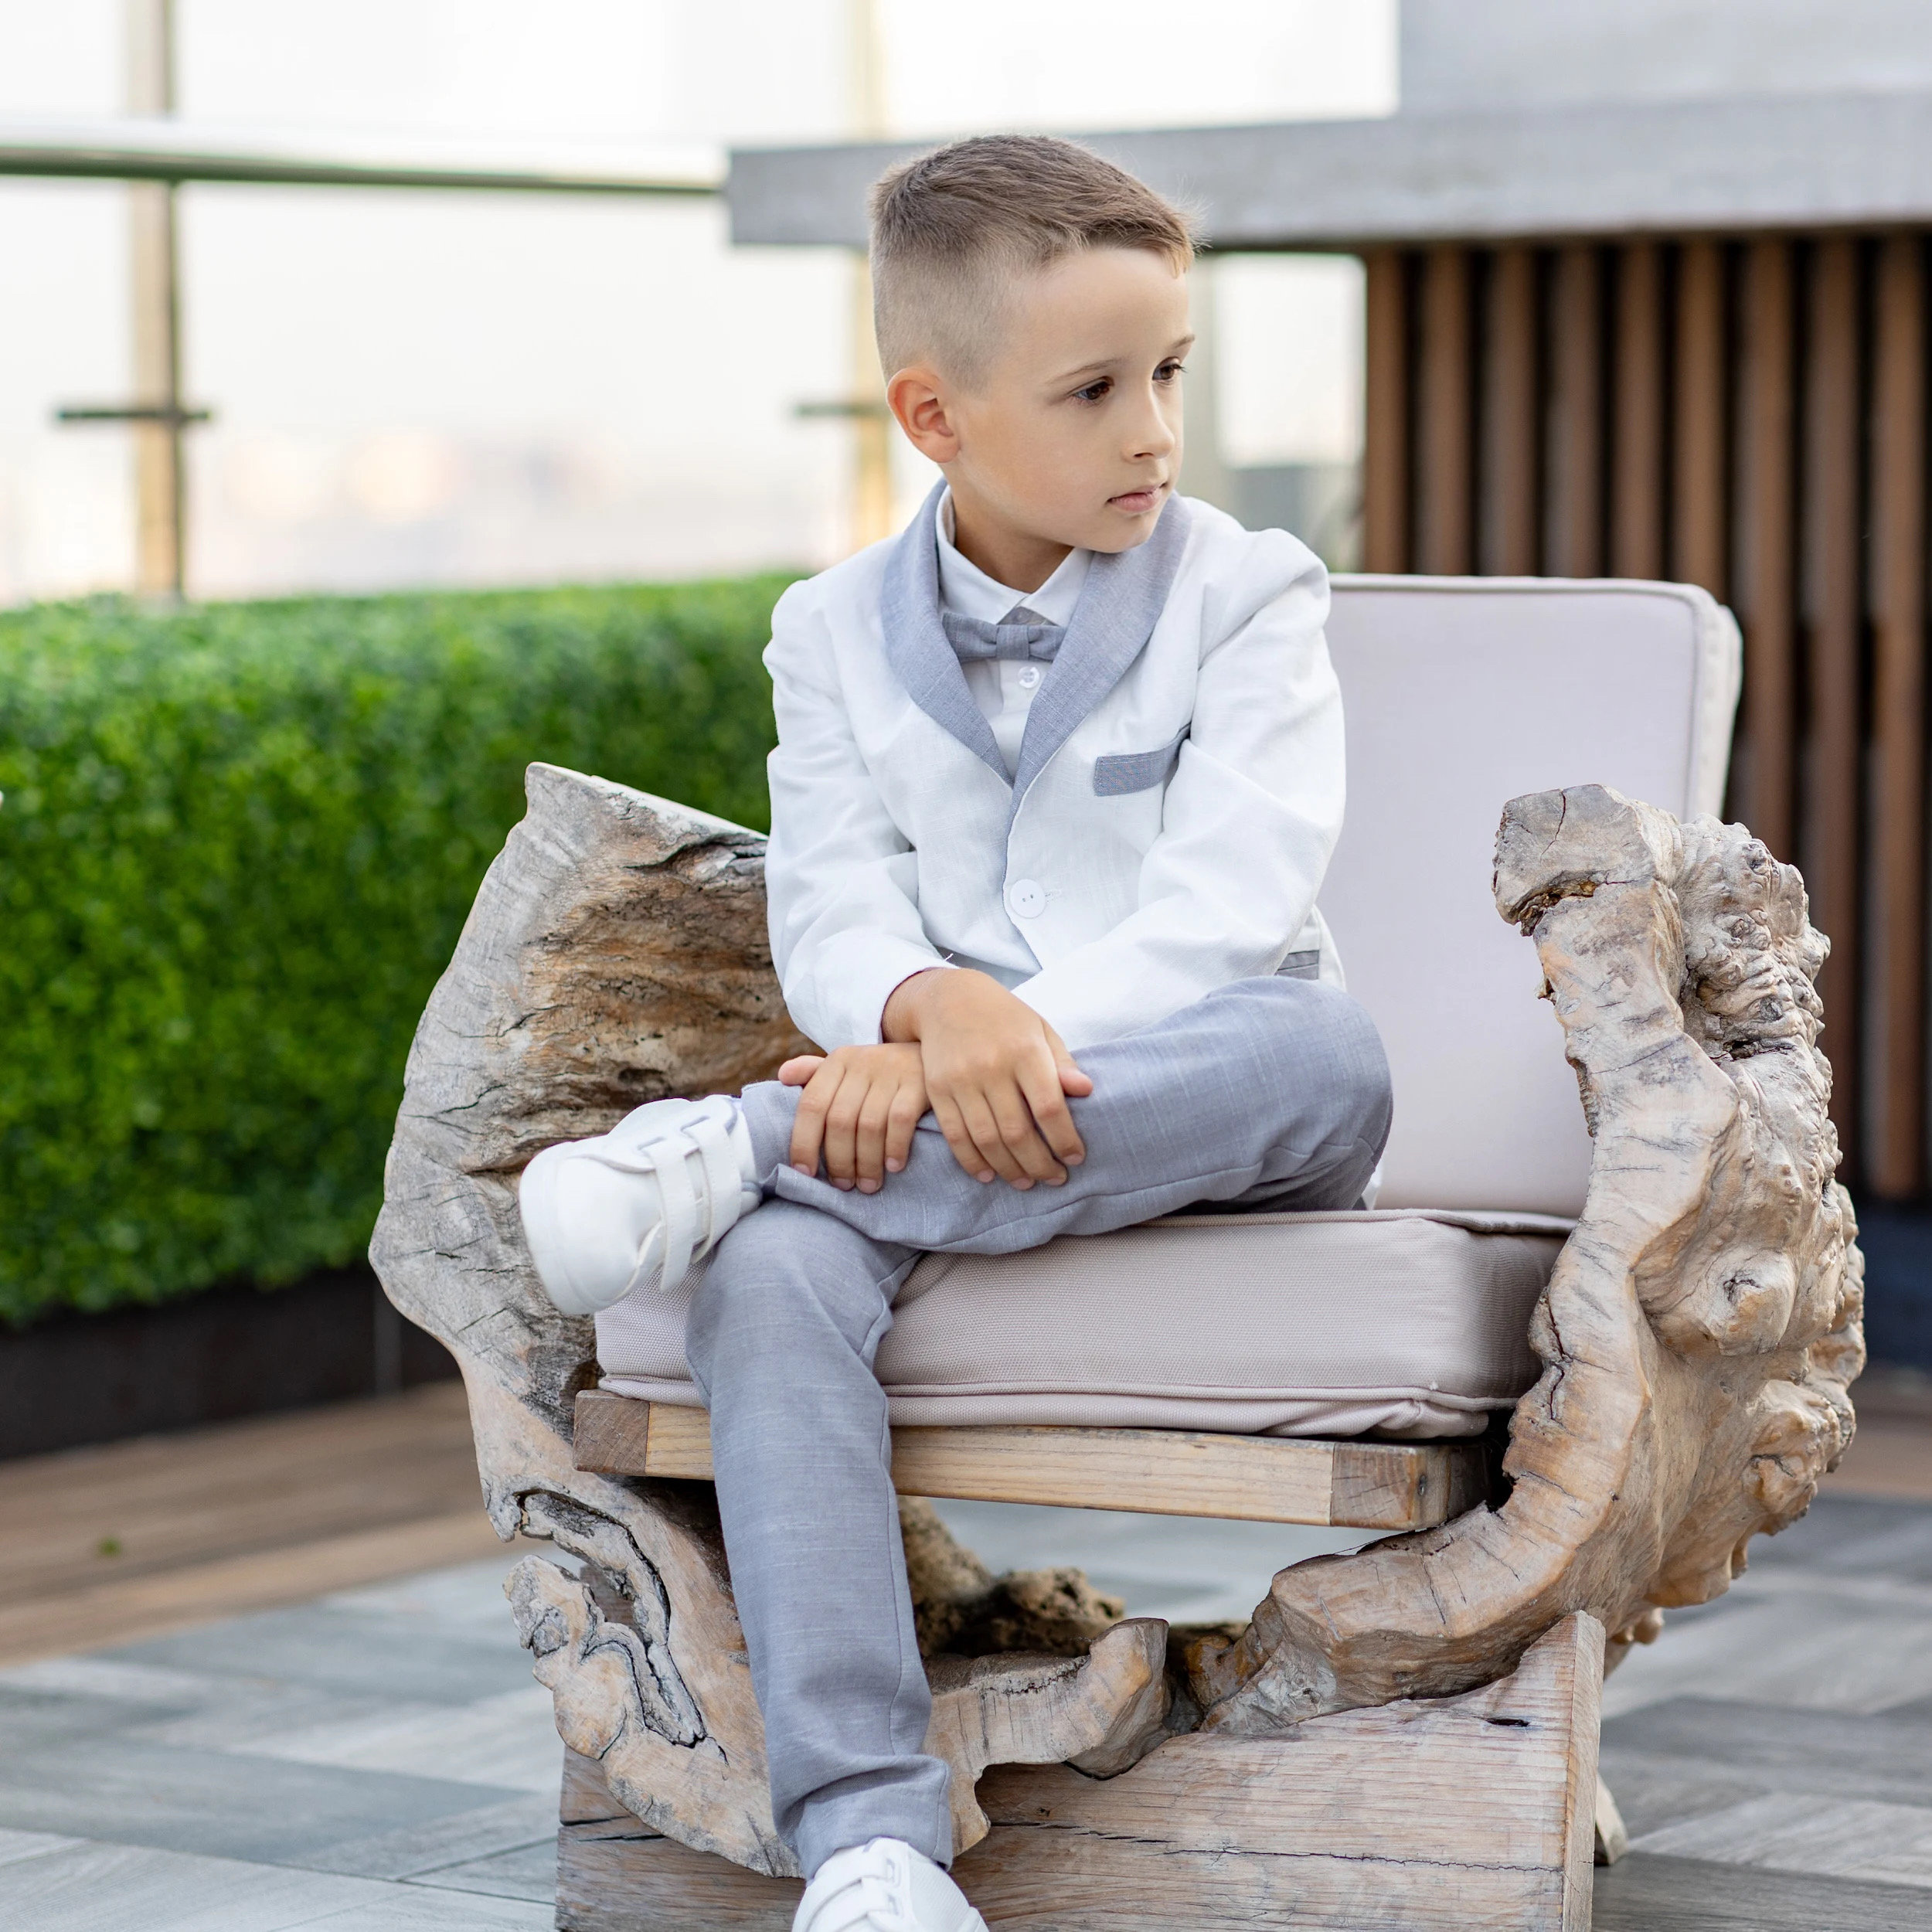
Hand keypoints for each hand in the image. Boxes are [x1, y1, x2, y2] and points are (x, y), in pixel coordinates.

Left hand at [779, 1044, 927, 1191]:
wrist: (935, 1050)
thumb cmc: (883, 1072)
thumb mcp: (850, 1068)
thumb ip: (816, 1073)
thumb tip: (782, 1076)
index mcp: (838, 1061)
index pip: (811, 1104)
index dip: (804, 1142)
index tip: (805, 1173)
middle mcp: (862, 1062)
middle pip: (840, 1120)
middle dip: (839, 1160)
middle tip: (844, 1186)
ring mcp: (892, 1071)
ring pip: (869, 1125)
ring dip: (867, 1162)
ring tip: (868, 1185)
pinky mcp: (920, 1082)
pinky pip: (900, 1121)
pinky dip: (894, 1148)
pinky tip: (894, 1166)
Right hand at [881, 969, 1092, 1187]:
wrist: (949, 998)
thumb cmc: (1005, 1018)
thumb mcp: (1040, 1030)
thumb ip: (1062, 1063)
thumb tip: (1087, 1091)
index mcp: (1025, 1052)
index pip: (1049, 1108)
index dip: (1065, 1140)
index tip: (1076, 1159)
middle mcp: (992, 1067)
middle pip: (1018, 1132)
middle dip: (1039, 1164)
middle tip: (1054, 1179)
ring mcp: (961, 1080)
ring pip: (986, 1140)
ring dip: (1009, 1169)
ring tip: (1026, 1182)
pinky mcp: (938, 1090)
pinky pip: (955, 1135)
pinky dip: (972, 1161)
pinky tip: (989, 1175)